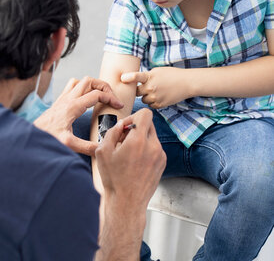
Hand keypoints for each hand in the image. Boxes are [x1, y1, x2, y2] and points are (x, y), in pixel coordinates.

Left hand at [34, 76, 122, 155]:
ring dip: (93, 85)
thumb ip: (86, 146)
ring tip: (101, 95)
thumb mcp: (68, 144)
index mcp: (73, 106)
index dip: (111, 98)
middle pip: (90, 81)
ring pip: (81, 81)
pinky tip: (86, 98)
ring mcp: (63, 98)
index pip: (97, 94)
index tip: (119, 106)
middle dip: (104, 86)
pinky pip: (72, 86)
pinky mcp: (60, 101)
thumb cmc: (47, 137)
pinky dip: (83, 87)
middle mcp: (68, 99)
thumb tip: (102, 148)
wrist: (31, 136)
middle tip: (111, 97)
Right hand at [94, 109, 165, 260]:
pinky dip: (146, 150)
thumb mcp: (103, 151)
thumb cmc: (114, 179)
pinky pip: (155, 148)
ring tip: (129, 154)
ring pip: (152, 136)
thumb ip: (113, 131)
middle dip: (136, 128)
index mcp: (138, 141)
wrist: (127, 202)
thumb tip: (122, 124)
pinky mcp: (162, 163)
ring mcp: (160, 155)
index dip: (134, 117)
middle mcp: (153, 146)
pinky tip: (136, 162)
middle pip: (149, 124)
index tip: (126, 128)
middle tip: (124, 140)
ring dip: (141, 139)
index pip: (145, 114)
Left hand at [121, 67, 192, 107]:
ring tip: (157, 91)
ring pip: (144, 100)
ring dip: (147, 96)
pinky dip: (154, 101)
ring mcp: (155, 98)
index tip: (122, 78)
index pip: (137, 76)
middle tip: (145, 87)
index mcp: (150, 77)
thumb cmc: (172, 75)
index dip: (129, 77)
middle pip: (137, 92)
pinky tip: (161, 96)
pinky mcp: (159, 105)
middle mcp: (151, 88)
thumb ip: (146, 76)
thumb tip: (136, 82)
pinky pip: (151, 105)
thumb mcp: (158, 71)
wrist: (187, 83)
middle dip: (139, 90)